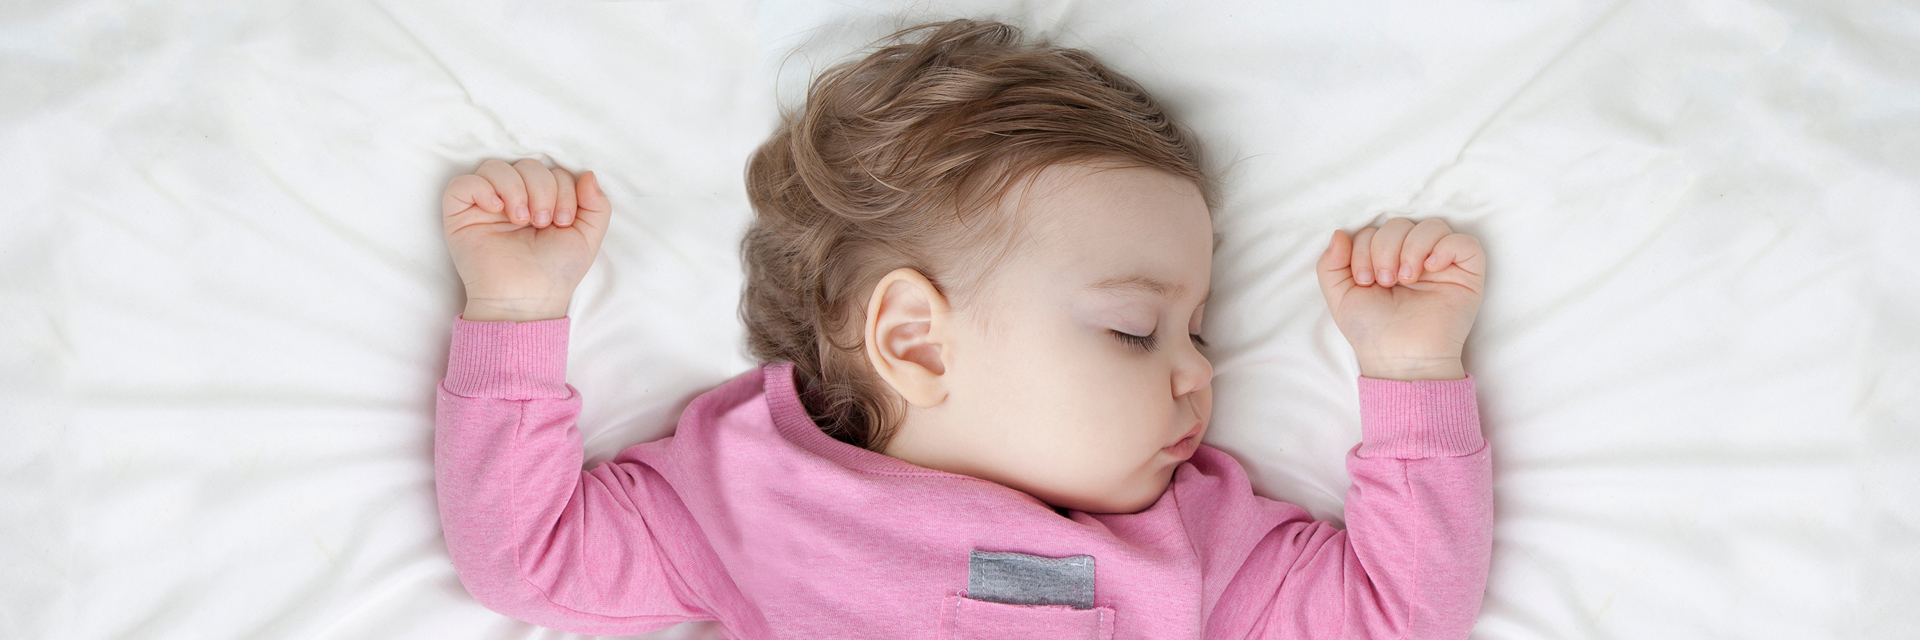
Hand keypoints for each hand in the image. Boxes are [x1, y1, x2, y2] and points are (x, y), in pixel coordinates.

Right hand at [442, 158, 612, 321]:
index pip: (553, 172)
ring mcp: (486, 205)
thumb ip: (597, 204)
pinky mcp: (460, 215)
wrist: (527, 298)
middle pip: (527, 165)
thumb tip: (588, 174)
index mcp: (543, 200)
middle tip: (541, 222)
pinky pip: (463, 183)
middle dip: (542, 189)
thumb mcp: (587, 237)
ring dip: (514, 188)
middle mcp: (514, 198)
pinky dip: (482, 189)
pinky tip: (496, 209)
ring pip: (495, 167)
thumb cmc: (555, 272)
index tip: (562, 223)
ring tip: (521, 219)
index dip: (563, 190)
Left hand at [1315, 217, 1485, 380]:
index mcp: (1384, 259)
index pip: (1374, 230)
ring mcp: (1442, 264)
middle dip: (1385, 248)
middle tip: (1385, 281)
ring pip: (1433, 226)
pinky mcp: (1467, 274)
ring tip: (1406, 278)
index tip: (1364, 281)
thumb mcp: (1340, 296)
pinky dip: (1445, 247)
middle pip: (1400, 224)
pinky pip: (1465, 242)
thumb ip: (1330, 264)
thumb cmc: (1372, 331)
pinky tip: (1431, 268)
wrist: (1400, 357)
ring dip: (1412, 247)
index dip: (1365, 248)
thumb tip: (1339, 232)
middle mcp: (1413, 257)